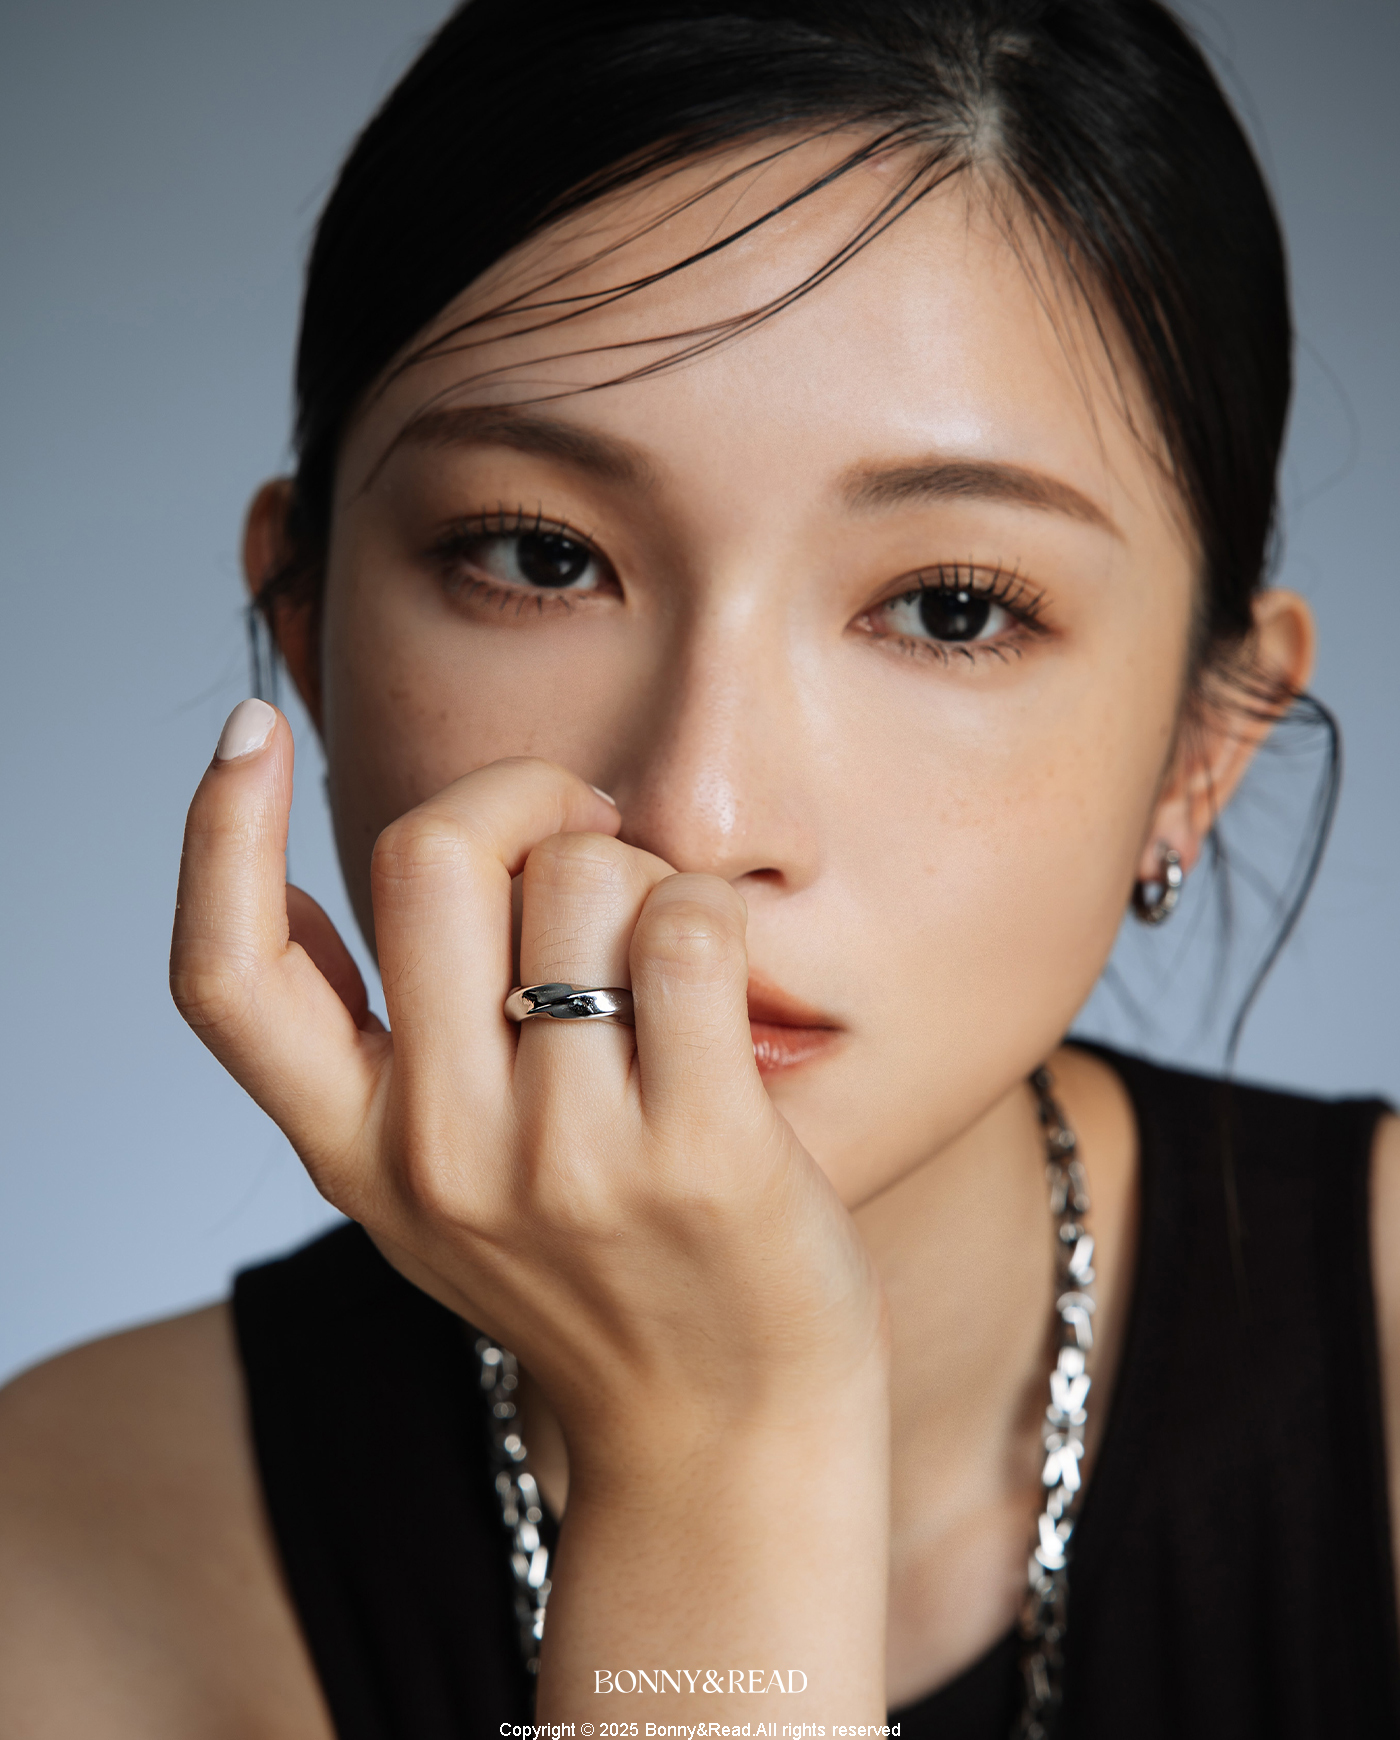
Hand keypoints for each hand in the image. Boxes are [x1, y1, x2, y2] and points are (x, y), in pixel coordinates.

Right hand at [170, 701, 884, 1473]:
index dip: (215, 834)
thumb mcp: (432, 1191)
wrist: (721, 1439)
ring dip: (641, 873)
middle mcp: (437, 1154)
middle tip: (588, 832)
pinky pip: (689, 927)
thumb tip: (297, 886)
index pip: (224, 979)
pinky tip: (721, 979)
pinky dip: (712, 911)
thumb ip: (368, 1058)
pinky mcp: (697, 1157)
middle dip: (523, 796)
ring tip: (666, 959)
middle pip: (430, 857)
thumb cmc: (593, 1280)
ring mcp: (565, 1162)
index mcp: (353, 1152)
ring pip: (580, 874)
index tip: (250, 735)